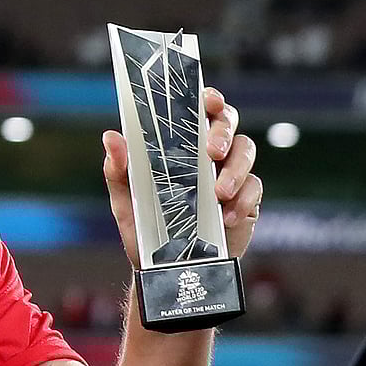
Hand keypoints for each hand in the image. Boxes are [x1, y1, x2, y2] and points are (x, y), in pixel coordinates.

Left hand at [102, 87, 261, 266]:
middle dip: (223, 132)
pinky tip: (226, 216)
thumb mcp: (125, 198)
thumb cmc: (144, 224)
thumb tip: (110, 137)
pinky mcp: (246, 201)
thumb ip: (118, 169)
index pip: (199, 109)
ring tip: (218, 193)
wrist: (164, 267)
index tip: (208, 99)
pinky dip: (244, 201)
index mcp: (181, 144)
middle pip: (229, 123)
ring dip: (236, 170)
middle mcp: (209, 153)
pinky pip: (255, 190)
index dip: (208, 98)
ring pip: (247, 153)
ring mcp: (231, 175)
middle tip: (212, 152)